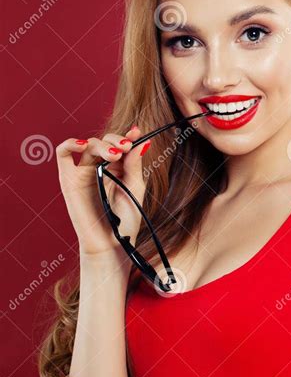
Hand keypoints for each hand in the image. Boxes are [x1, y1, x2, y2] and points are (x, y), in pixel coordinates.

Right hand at [55, 126, 150, 256]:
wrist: (110, 243)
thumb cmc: (125, 221)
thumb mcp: (135, 189)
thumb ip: (134, 165)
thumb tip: (141, 141)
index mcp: (118, 169)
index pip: (120, 145)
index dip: (127, 136)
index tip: (136, 134)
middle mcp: (100, 168)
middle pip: (104, 142)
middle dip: (115, 141)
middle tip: (125, 149)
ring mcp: (83, 172)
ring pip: (88, 145)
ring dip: (101, 144)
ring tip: (114, 155)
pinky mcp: (69, 179)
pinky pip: (62, 155)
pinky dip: (69, 144)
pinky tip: (82, 145)